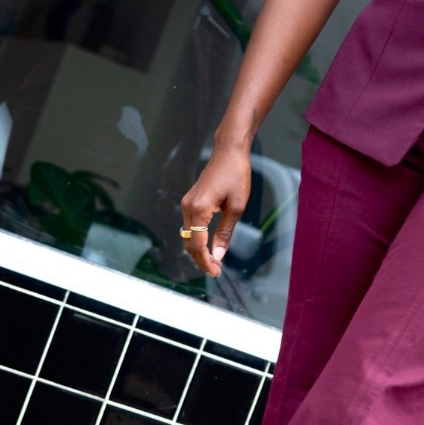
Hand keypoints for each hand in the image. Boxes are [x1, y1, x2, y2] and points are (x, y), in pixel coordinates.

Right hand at [180, 145, 251, 277]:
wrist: (229, 152)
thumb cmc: (236, 175)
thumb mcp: (237, 207)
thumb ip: (225, 233)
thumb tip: (218, 255)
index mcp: (199, 209)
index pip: (197, 244)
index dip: (205, 261)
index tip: (216, 272)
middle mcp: (188, 207)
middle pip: (188, 242)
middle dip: (200, 259)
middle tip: (215, 271)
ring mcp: (187, 203)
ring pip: (187, 236)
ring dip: (198, 251)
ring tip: (213, 262)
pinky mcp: (190, 201)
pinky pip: (190, 226)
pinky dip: (197, 239)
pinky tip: (208, 246)